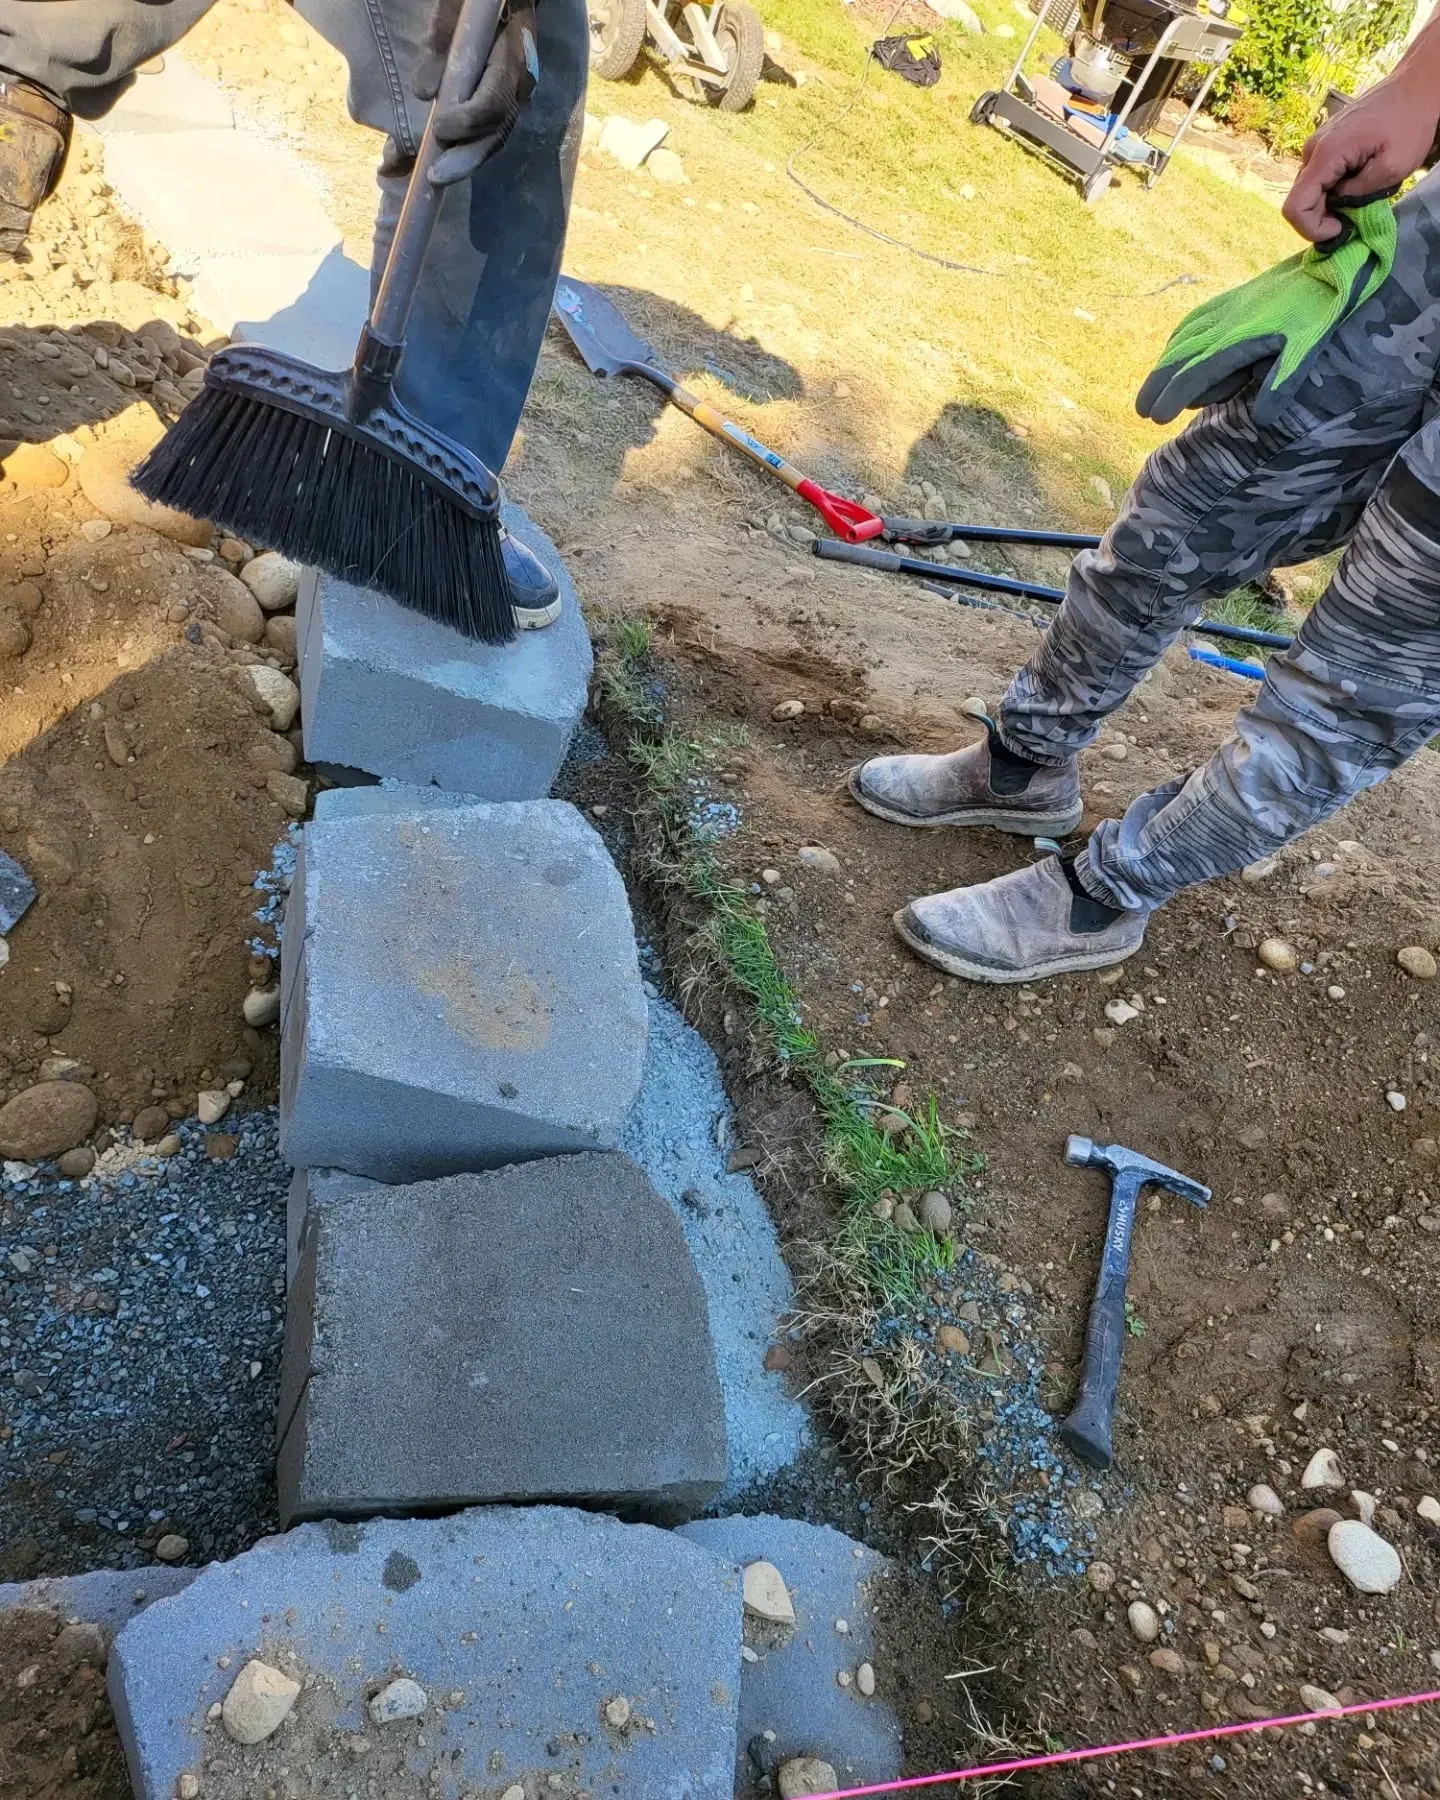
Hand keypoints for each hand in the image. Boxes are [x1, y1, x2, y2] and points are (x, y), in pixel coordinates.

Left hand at [414, 0, 539, 184]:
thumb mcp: (455, 5)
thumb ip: (441, 39)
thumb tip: (423, 92)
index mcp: (514, 54)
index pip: (495, 102)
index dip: (467, 121)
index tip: (439, 128)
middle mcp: (520, 81)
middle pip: (498, 130)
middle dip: (467, 158)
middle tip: (437, 177)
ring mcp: (515, 91)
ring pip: (495, 135)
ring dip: (467, 159)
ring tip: (439, 176)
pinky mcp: (504, 96)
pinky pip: (490, 129)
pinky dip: (469, 147)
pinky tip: (448, 159)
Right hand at [1283, 69, 1439, 241]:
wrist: (1414, 86)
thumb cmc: (1410, 122)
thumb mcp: (1392, 168)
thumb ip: (1358, 194)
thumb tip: (1338, 207)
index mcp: (1326, 154)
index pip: (1295, 207)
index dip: (1312, 229)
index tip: (1340, 229)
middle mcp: (1312, 150)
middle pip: (1301, 201)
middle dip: (1323, 218)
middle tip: (1355, 216)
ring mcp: (1317, 145)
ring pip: (1310, 190)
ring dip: (1330, 204)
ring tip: (1361, 195)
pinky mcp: (1326, 144)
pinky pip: (1319, 177)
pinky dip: (1334, 190)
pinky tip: (1358, 181)